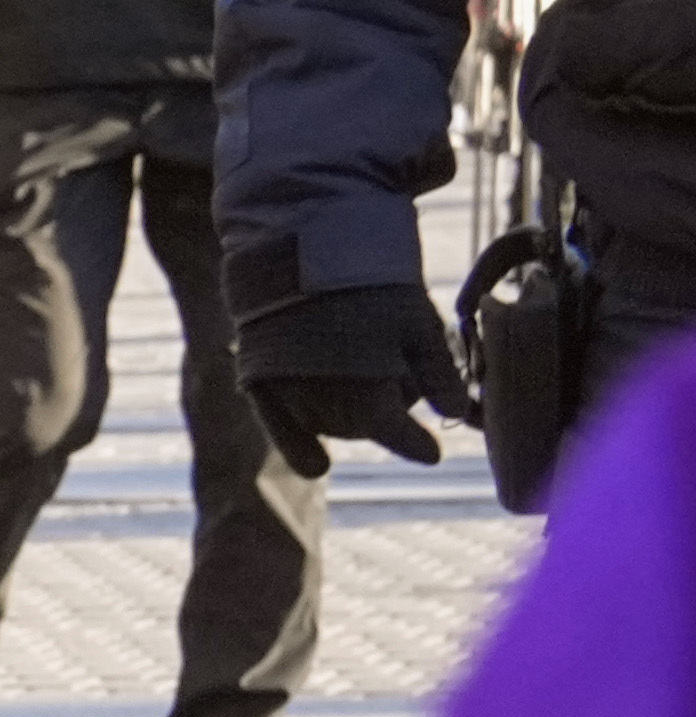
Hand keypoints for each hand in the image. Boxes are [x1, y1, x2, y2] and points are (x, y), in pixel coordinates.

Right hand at [245, 283, 470, 467]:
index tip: (433, 454)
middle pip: (363, 429)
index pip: (398, 436)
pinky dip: (302, 446)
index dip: (418, 445)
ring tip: (360, 376)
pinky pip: (284, 431)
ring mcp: (289, 398)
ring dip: (350, 417)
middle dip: (384, 414)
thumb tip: (455, 414)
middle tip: (399, 375)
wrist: (302, 250)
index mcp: (367, 396)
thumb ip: (438, 375)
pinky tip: (316, 466)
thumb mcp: (418, 325)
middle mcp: (325, 408)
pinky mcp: (261, 385)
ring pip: (329, 427)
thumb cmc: (370, 286)